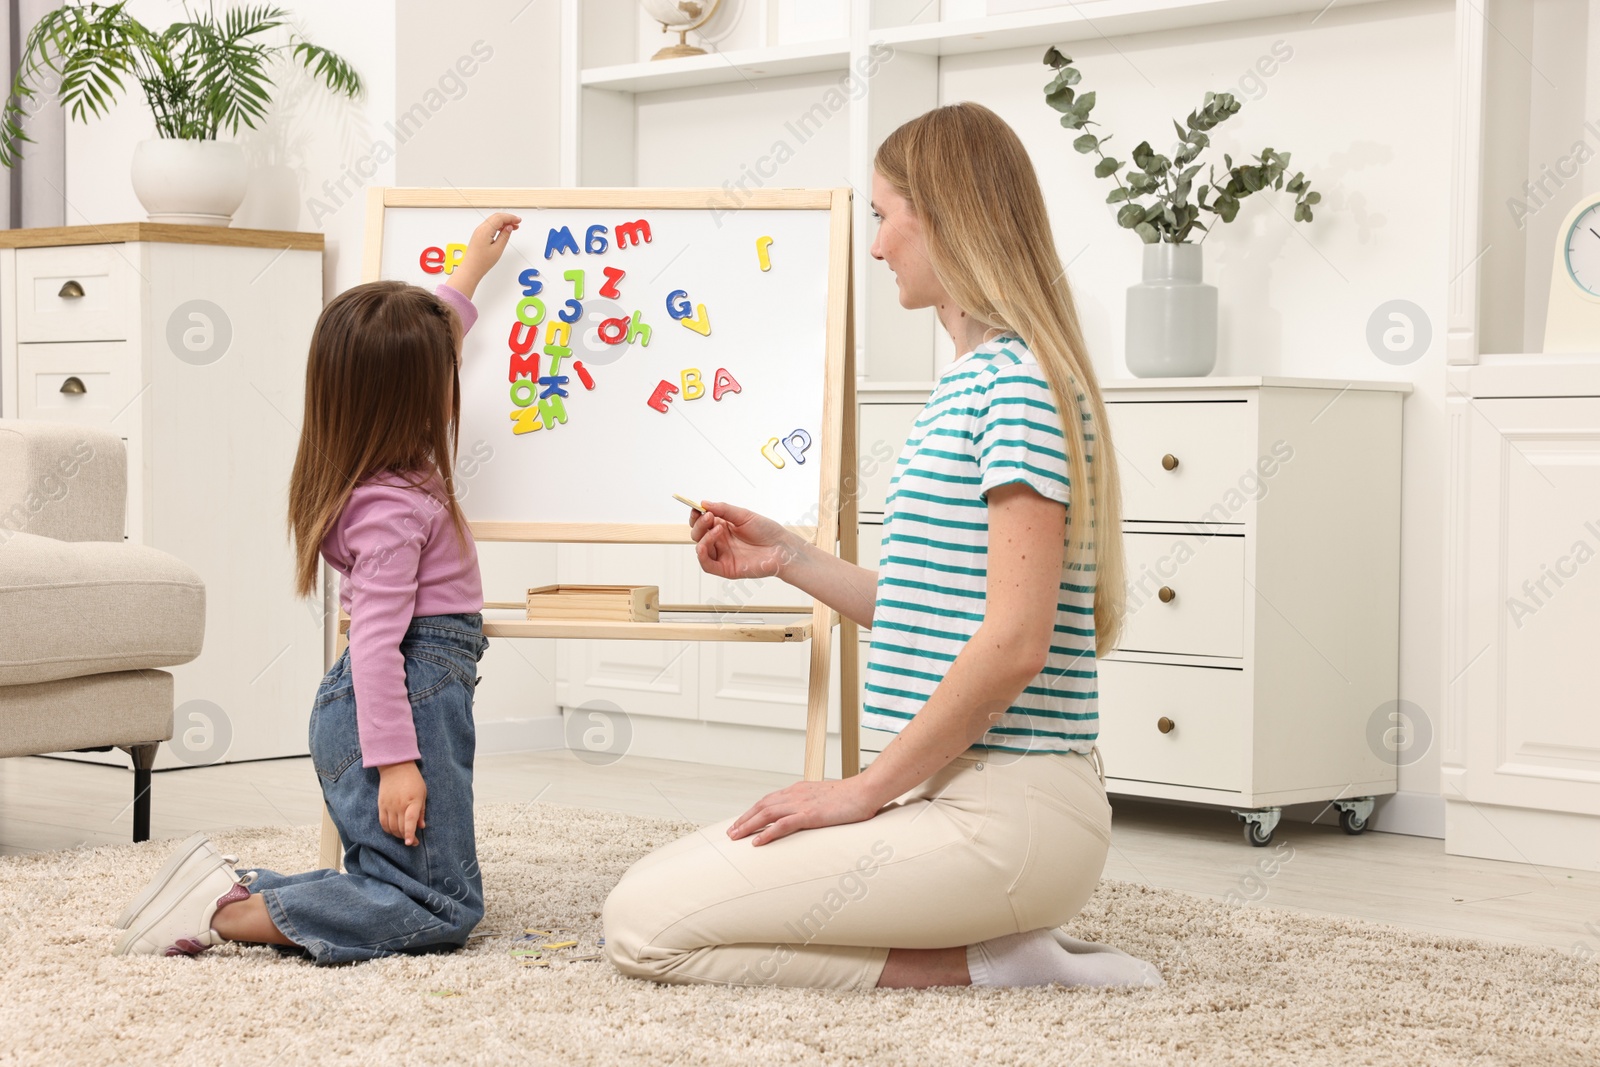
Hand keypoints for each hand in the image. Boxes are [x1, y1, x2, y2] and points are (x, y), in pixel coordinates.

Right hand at [377, 761, 426, 845]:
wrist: (395, 767)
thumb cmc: (413, 780)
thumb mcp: (422, 794)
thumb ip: (421, 811)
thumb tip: (421, 827)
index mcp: (412, 801)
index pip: (410, 821)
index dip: (409, 833)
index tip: (410, 843)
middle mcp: (399, 805)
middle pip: (400, 827)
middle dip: (406, 837)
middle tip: (413, 842)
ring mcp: (388, 806)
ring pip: (391, 827)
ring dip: (397, 835)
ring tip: (404, 836)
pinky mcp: (381, 805)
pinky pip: (383, 822)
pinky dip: (388, 830)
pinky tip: (393, 831)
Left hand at [445, 212, 521, 298]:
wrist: (471, 268)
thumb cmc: (482, 262)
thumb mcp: (498, 249)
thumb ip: (504, 236)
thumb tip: (509, 227)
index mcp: (485, 230)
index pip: (499, 218)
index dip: (510, 217)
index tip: (518, 220)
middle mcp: (480, 228)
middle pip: (496, 217)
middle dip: (508, 218)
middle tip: (517, 222)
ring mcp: (479, 231)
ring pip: (493, 221)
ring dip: (503, 222)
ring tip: (513, 227)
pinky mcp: (479, 235)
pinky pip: (489, 226)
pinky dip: (498, 226)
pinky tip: (504, 230)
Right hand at [690, 501, 802, 580]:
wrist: (781, 547)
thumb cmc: (766, 531)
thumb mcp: (743, 515)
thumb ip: (723, 509)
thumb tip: (703, 503)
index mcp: (722, 527)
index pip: (701, 522)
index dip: (696, 515)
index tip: (696, 508)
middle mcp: (720, 541)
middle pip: (698, 534)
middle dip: (699, 524)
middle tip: (708, 516)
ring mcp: (722, 555)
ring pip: (700, 547)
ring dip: (703, 537)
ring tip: (717, 528)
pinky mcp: (725, 568)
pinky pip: (707, 564)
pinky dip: (702, 554)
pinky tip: (706, 544)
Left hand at [727, 777, 883, 845]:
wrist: (866, 791)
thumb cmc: (851, 797)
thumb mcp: (826, 799)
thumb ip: (813, 804)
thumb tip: (808, 815)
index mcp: (799, 790)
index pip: (769, 800)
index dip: (753, 811)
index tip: (742, 821)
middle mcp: (795, 794)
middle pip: (762, 805)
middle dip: (744, 819)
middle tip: (731, 832)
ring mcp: (802, 804)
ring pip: (767, 814)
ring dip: (748, 825)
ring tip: (736, 837)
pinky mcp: (810, 815)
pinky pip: (783, 825)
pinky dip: (767, 833)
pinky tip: (757, 842)